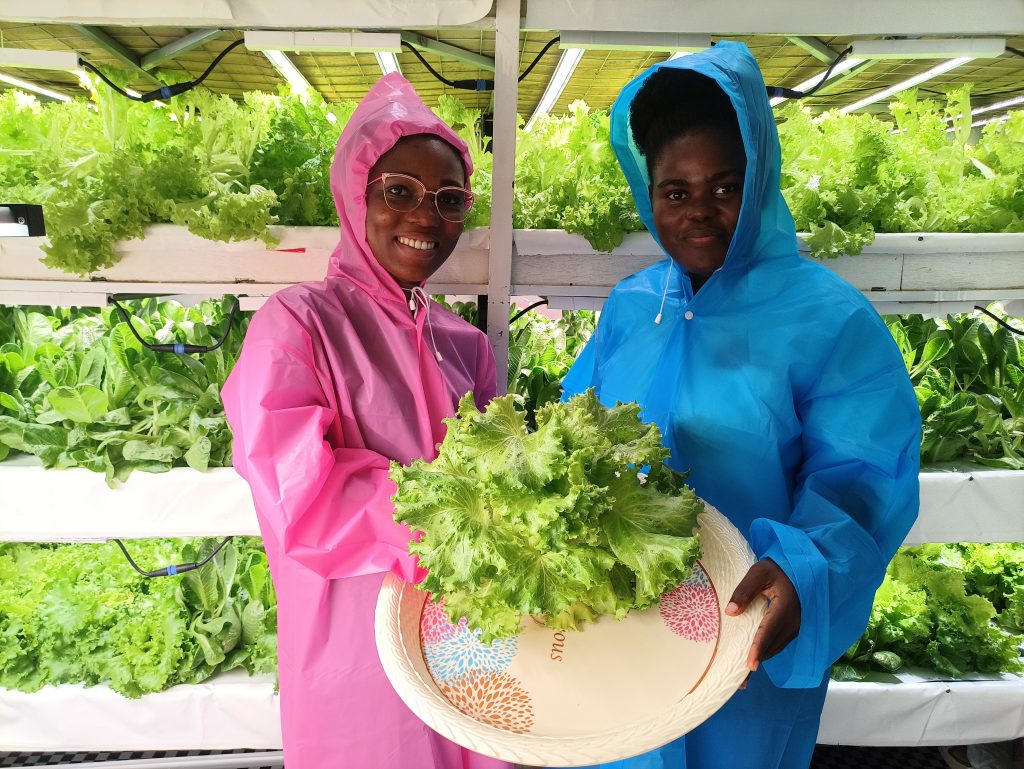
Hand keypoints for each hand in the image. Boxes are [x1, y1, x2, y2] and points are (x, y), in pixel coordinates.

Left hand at [725, 558, 800, 672]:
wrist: (799, 568)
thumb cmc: (777, 568)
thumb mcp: (759, 572)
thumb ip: (744, 590)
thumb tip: (730, 612)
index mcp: (784, 607)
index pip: (768, 631)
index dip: (758, 649)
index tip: (750, 666)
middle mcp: (793, 621)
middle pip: (771, 646)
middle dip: (756, 662)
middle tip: (739, 682)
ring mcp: (795, 626)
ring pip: (775, 648)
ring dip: (761, 660)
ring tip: (744, 678)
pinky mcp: (793, 628)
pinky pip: (778, 644)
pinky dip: (766, 652)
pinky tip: (755, 659)